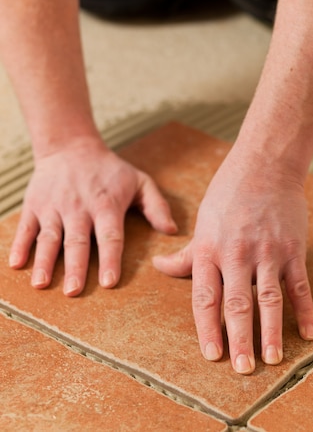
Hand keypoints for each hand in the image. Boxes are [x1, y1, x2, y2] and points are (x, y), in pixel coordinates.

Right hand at [9, 137, 176, 294]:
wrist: (71, 146)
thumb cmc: (109, 169)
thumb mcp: (139, 181)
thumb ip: (156, 206)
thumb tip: (172, 230)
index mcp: (106, 205)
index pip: (110, 236)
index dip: (109, 259)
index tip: (109, 282)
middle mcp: (79, 207)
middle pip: (77, 241)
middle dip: (74, 267)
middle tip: (73, 292)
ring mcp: (54, 207)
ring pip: (49, 237)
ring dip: (44, 261)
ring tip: (41, 284)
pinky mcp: (35, 205)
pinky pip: (26, 227)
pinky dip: (20, 245)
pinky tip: (16, 264)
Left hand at [153, 146, 312, 373]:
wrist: (265, 165)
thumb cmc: (228, 194)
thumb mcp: (203, 222)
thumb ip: (186, 253)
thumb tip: (159, 268)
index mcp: (211, 249)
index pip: (206, 297)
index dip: (208, 328)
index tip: (211, 355)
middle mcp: (237, 254)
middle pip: (238, 303)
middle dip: (239, 338)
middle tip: (242, 370)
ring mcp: (268, 251)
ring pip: (269, 298)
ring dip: (271, 331)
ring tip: (272, 360)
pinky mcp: (292, 247)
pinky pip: (299, 284)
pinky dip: (305, 309)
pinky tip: (308, 333)